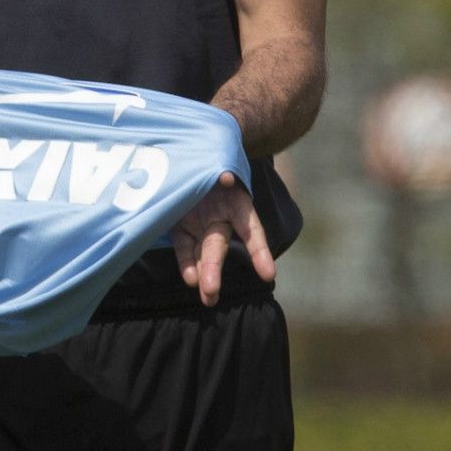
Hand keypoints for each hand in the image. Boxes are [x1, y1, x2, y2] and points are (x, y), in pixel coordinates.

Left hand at [169, 171, 275, 305]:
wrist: (189, 155)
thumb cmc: (210, 160)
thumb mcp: (218, 162)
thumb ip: (222, 172)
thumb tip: (226, 177)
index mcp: (237, 204)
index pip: (250, 230)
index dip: (259, 252)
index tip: (268, 274)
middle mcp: (220, 219)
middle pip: (218, 246)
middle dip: (214, 268)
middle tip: (211, 292)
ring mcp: (200, 225)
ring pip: (202, 252)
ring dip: (203, 274)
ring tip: (206, 295)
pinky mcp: (181, 228)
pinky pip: (184, 247)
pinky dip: (186, 263)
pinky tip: (190, 278)